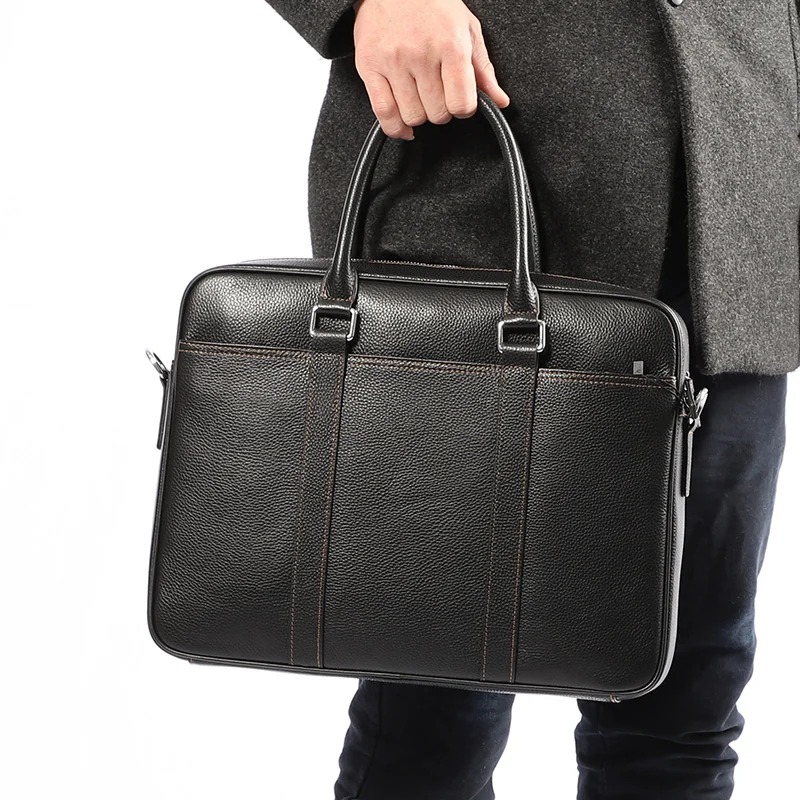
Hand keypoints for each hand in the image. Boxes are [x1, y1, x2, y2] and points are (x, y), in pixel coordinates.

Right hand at [351, 0, 509, 139]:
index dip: (464, 109)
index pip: (461, 104)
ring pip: (412, 117)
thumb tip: (499, 101)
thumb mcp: (466, 30)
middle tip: (438, 94)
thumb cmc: (432, 4)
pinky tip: (403, 124)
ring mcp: (393, 61)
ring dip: (419, 116)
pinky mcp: (369, 67)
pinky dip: (395, 127)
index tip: (460, 101)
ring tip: (420, 98)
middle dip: (441, 110)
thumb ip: (483, 70)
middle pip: (437, 114)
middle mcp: (421, 54)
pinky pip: (384, 113)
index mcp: (450, 45)